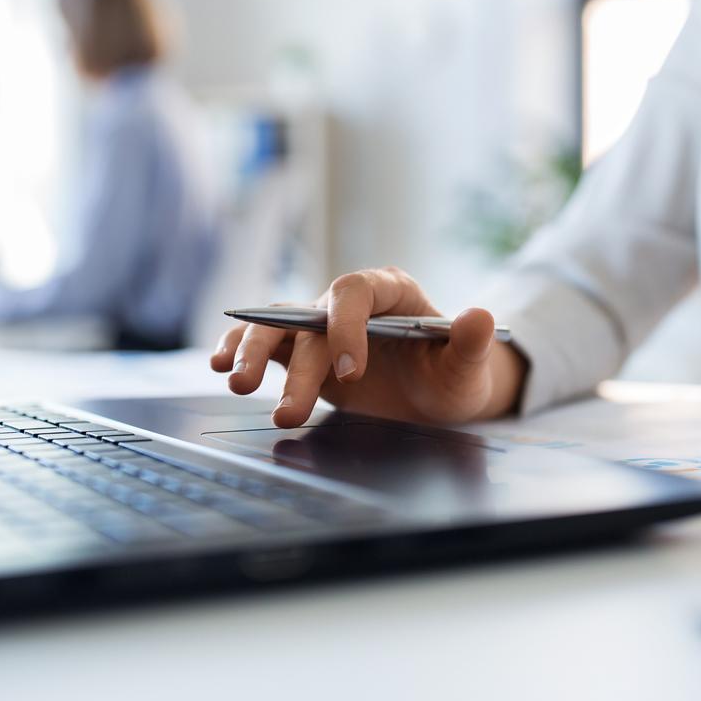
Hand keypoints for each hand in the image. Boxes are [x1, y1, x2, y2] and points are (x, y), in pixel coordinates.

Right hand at [209, 266, 527, 427]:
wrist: (436, 399)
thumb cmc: (453, 376)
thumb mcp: (468, 367)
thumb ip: (470, 343)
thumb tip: (480, 316)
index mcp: (389, 291)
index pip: (354, 293)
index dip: (345, 326)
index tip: (350, 372)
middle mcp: (348, 304)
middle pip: (309, 318)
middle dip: (296, 363)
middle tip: (291, 409)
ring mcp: (320, 327)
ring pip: (276, 326)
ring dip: (253, 353)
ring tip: (237, 385)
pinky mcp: (301, 353)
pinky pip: (264, 344)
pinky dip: (238, 350)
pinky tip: (220, 367)